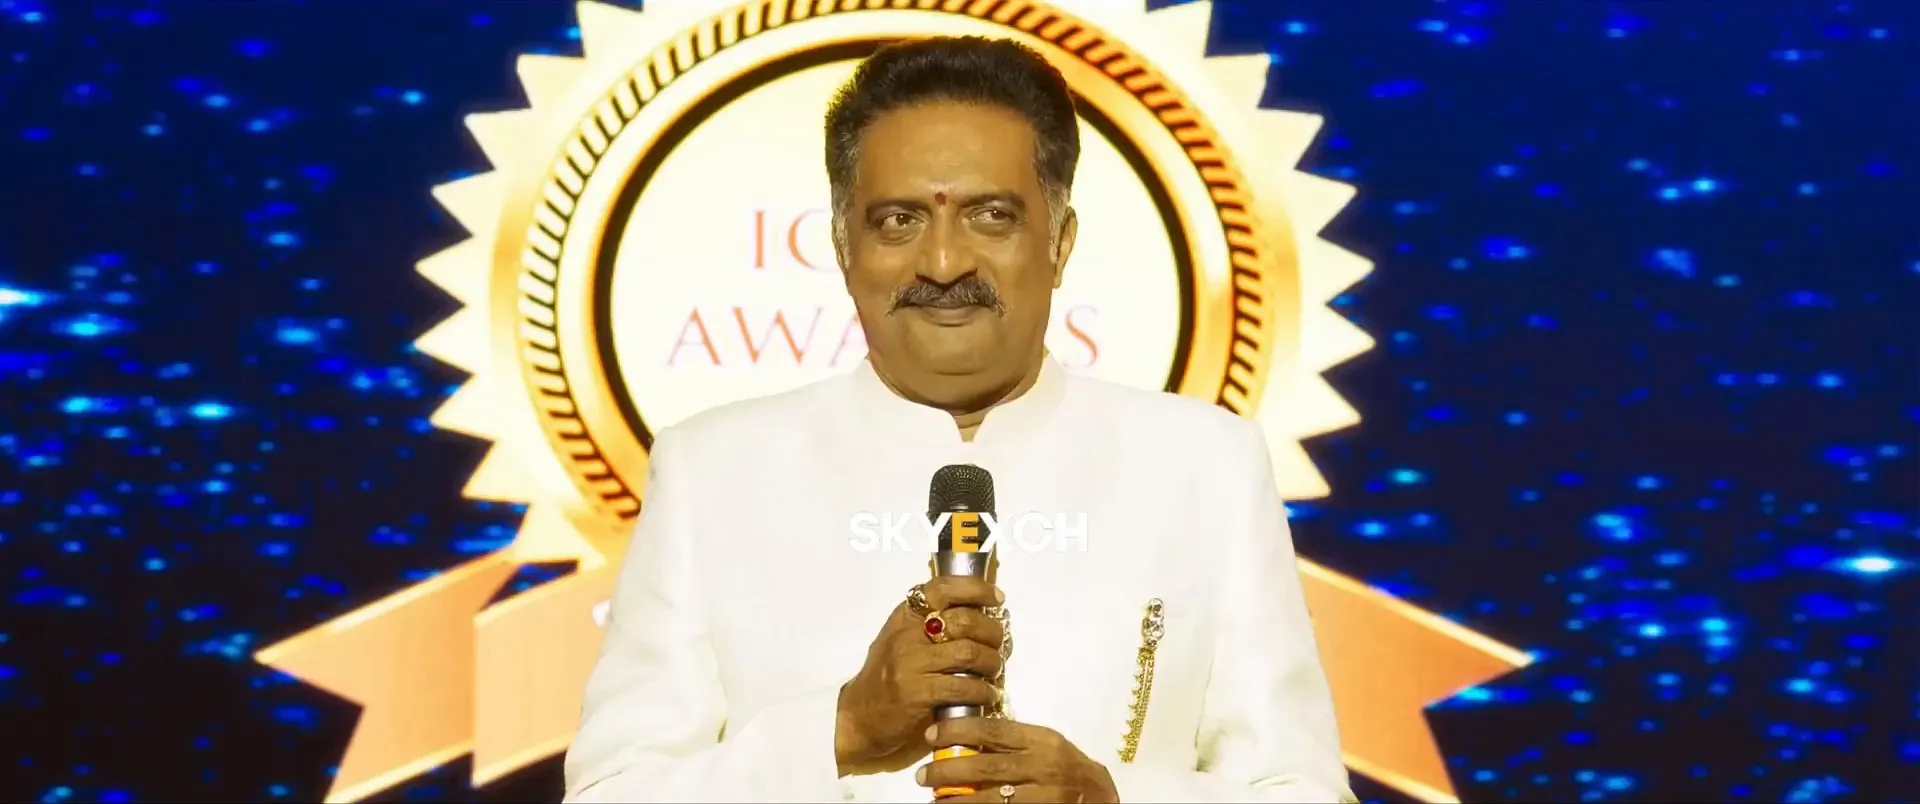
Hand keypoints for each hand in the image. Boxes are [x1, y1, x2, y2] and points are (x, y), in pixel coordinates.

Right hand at [835, 576, 1005, 771]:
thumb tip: (986, 617)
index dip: (976, 588)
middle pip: (964, 621)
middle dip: (992, 633)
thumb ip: (936, 625)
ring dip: (992, 663)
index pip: (943, 588)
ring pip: (968, 653)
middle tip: (1000, 646)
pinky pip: (963, 687)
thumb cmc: (888, 676)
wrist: (859, 716)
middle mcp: (907, 635)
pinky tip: (987, 695)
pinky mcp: (916, 694)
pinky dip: (983, 691)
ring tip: (994, 671)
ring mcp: (910, 664)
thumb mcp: (905, 640)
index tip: (997, 598)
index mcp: (906, 615)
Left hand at [918, 718, 1118, 803]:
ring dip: (956, 800)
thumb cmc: (1066, 767)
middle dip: (948, 770)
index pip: (993, 730)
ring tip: (933, 799)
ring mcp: (1044, 796)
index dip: (958, 731)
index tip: (931, 735)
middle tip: (923, 775)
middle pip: (986, 766)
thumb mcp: (1045, 745)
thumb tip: (965, 734)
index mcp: (1042, 741)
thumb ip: (1013, 740)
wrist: (1099, 796)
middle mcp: (1043, 767)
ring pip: (990, 799)